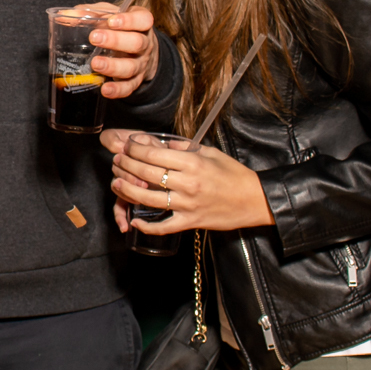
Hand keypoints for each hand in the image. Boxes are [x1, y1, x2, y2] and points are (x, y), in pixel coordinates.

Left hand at [76, 3, 158, 97]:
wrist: (140, 51)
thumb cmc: (120, 29)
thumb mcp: (110, 16)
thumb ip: (92, 13)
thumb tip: (67, 15)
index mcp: (141, 24)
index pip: (143, 19)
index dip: (129, 20)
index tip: (111, 21)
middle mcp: (144, 44)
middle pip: (136, 43)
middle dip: (115, 41)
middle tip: (94, 38)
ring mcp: (141, 64)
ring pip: (131, 67)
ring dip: (113, 66)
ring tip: (95, 64)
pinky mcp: (136, 80)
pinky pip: (129, 87)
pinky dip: (117, 90)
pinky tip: (105, 89)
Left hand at [99, 128, 274, 233]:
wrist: (254, 200)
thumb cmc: (234, 174)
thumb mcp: (210, 153)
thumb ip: (184, 148)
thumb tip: (160, 143)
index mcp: (192, 163)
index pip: (154, 154)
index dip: (135, 149)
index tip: (127, 146)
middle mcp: (187, 183)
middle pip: (146, 173)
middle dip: (126, 165)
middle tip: (117, 161)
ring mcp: (187, 204)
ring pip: (148, 198)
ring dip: (127, 190)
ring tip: (116, 184)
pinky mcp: (190, 222)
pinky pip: (163, 226)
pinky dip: (146, 226)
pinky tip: (134, 220)